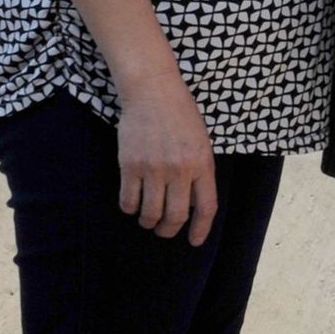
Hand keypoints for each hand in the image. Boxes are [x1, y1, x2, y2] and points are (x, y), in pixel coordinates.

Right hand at [116, 74, 220, 244]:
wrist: (153, 92)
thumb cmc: (181, 115)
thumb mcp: (202, 142)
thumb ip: (199, 172)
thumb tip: (191, 205)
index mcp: (203, 164)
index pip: (206, 207)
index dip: (201, 229)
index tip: (194, 241)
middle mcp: (180, 169)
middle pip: (176, 216)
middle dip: (169, 230)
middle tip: (164, 231)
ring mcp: (154, 168)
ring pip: (150, 212)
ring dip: (148, 222)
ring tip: (147, 219)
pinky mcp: (130, 165)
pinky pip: (128, 200)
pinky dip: (129, 209)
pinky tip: (131, 205)